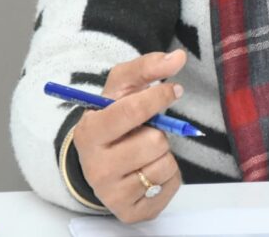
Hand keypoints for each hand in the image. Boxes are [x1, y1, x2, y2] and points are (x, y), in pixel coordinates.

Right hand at [73, 49, 186, 222]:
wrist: (100, 160)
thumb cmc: (115, 116)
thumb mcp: (123, 86)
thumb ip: (149, 67)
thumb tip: (179, 57)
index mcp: (90, 131)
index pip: (131, 111)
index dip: (158, 96)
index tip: (174, 89)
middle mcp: (95, 167)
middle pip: (153, 141)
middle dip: (158, 132)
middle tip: (144, 132)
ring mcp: (111, 194)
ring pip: (164, 164)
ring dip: (164, 153)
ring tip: (145, 151)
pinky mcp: (130, 212)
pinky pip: (169, 186)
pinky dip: (169, 175)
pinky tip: (150, 170)